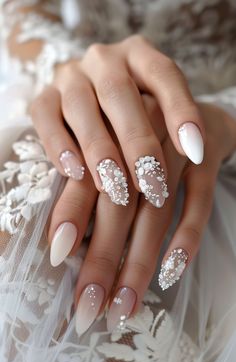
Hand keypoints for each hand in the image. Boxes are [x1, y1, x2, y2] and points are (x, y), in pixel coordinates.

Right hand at [30, 35, 204, 212]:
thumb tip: (192, 157)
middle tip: (152, 185)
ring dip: (98, 149)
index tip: (194, 152)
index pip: (163, 74)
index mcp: (138, 55)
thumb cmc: (133, 112)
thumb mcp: (155, 110)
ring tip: (114, 188)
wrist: (90, 101)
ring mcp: (70, 76)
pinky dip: (60, 146)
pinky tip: (74, 174)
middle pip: (119, 93)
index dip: (181, 111)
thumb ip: (168, 123)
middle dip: (137, 143)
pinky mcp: (43, 97)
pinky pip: (45, 118)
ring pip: (80, 106)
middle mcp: (103, 60)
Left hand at [73, 98, 235, 333]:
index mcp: (105, 130)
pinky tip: (171, 272)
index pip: (84, 178)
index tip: (58, 260)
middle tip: (89, 306)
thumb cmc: (137, 140)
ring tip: (125, 305)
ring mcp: (174, 148)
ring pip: (155, 210)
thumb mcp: (109, 153)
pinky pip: (198, 201)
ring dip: (139, 261)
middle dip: (102, 257)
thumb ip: (87, 187)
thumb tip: (66, 245)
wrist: (188, 110)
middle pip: (117, 202)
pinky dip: (186, 236)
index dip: (71, 216)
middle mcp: (136, 137)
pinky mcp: (204, 156)